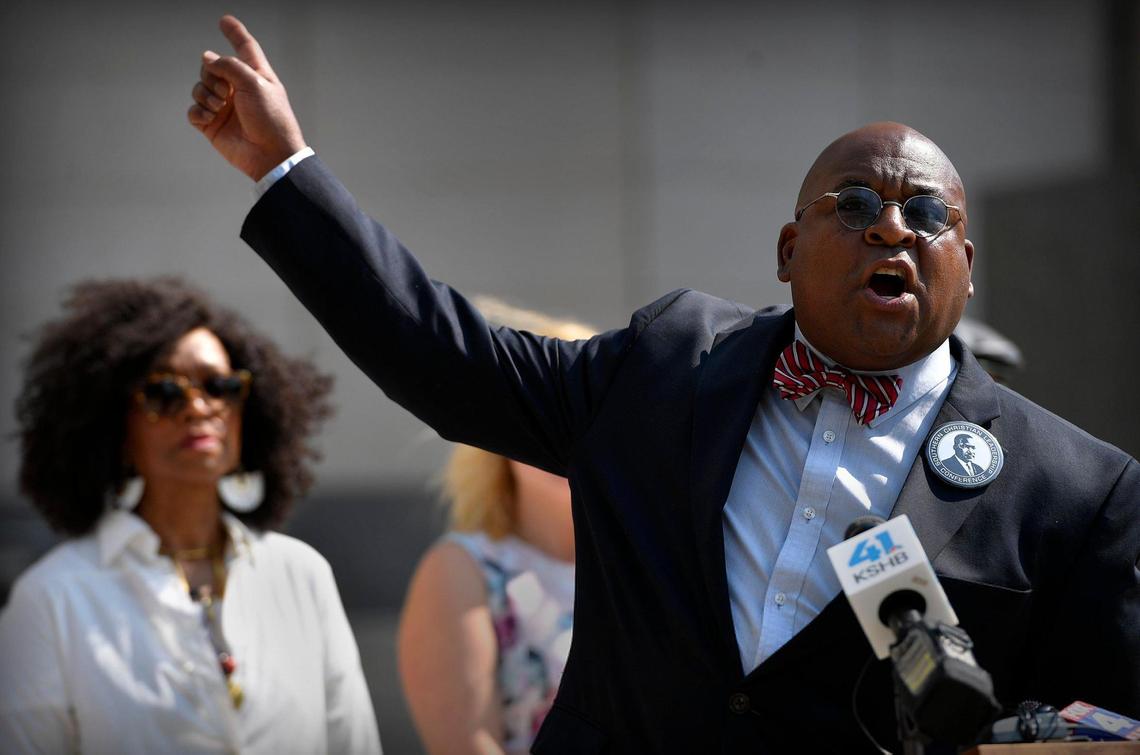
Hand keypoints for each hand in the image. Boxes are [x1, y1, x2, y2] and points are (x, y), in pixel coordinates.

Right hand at [188, 15, 307, 181]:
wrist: (270, 155)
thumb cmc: (271, 119)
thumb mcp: (255, 83)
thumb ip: (230, 65)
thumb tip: (208, 58)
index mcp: (255, 76)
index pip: (244, 48)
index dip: (235, 33)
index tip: (225, 20)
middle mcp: (238, 89)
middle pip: (211, 67)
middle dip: (211, 75)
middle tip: (226, 92)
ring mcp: (225, 107)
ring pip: (199, 88)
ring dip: (205, 94)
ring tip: (220, 107)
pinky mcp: (213, 125)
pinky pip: (194, 111)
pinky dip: (198, 112)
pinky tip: (211, 118)